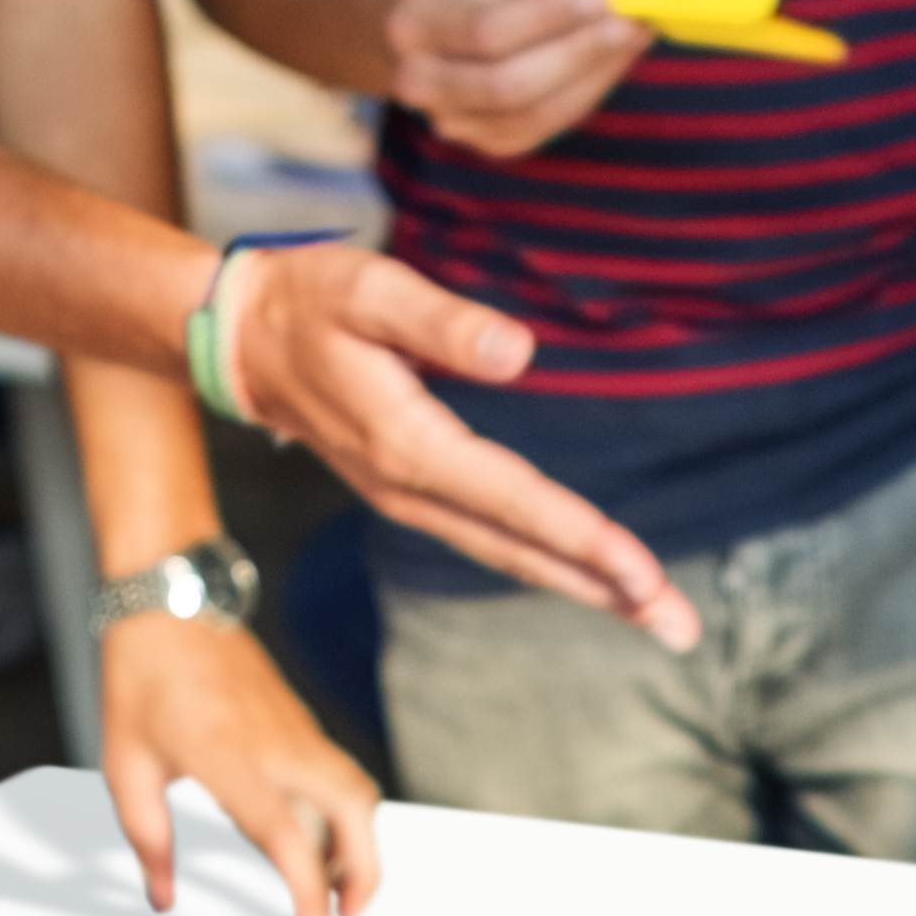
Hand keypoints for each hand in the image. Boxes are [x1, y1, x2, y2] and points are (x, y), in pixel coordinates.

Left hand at [98, 607, 385, 915]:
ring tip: (332, 884)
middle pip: (354, 812)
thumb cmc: (141, 678)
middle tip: (347, 913)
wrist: (168, 601)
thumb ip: (148, 840)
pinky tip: (310, 837)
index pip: (288, 837)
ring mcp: (295, 730)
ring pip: (356, 791)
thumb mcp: (126, 768)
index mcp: (230, 760)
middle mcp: (277, 745)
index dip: (308, 892)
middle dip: (365, 871)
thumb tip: (161, 897)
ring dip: (358, 842)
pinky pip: (336, 774)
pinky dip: (340, 814)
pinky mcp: (298, 721)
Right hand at [215, 238, 701, 646]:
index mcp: (407, 445)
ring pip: (509, 555)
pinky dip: (546, 566)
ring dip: (585, 589)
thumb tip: (518, 353)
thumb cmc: (307, 301)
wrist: (237, 337)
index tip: (643, 574)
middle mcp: (410, 489)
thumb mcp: (369, 288)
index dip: (582, 539)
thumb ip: (442, 321)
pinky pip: (491, 542)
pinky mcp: (412, 494)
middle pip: (522, 550)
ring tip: (656, 618)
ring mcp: (408, 500)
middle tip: (678, 626)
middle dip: (606, 591)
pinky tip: (589, 581)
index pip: (513, 502)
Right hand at [375, 0, 654, 159]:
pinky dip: (585, 96)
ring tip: (632, 40)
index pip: (486, 32)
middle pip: (509, 85)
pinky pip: (544, 128)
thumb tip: (612, 2)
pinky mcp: (485, 143)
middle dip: (578, 55)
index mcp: (413, 23)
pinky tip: (612, 65)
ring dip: (592, 78)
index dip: (548, 18)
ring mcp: (450, 121)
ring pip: (532, 115)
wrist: (418, 27)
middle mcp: (419, 81)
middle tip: (630, 26)